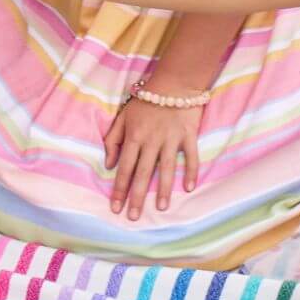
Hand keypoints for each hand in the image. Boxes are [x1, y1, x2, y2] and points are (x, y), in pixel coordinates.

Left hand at [105, 94, 201, 219]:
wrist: (174, 82)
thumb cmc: (146, 100)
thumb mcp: (123, 117)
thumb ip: (113, 140)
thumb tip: (108, 164)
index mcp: (134, 137)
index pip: (124, 168)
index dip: (119, 189)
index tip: (115, 207)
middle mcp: (151, 141)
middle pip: (143, 173)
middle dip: (137, 197)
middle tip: (133, 217)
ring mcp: (171, 139)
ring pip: (166, 169)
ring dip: (163, 190)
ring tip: (161, 209)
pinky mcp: (188, 136)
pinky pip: (190, 157)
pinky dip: (190, 172)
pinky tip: (189, 188)